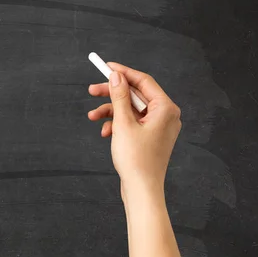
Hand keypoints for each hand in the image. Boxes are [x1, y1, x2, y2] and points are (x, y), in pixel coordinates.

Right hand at [87, 63, 181, 202]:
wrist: (141, 190)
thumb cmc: (136, 159)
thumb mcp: (123, 123)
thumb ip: (119, 97)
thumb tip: (116, 76)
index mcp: (166, 108)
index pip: (143, 81)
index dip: (123, 72)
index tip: (105, 66)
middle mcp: (165, 115)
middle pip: (135, 95)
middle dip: (112, 94)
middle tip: (92, 90)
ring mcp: (158, 127)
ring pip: (131, 109)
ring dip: (111, 111)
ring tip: (93, 117)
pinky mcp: (150, 137)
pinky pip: (132, 122)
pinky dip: (117, 124)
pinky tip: (105, 133)